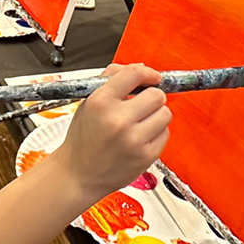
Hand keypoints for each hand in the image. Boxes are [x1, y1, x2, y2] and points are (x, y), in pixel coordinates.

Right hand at [54, 64, 170, 201]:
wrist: (78, 174)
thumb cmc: (83, 139)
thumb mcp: (88, 102)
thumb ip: (112, 80)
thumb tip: (141, 69)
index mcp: (100, 102)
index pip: (134, 74)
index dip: (147, 73)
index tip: (152, 77)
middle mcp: (117, 120)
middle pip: (156, 95)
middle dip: (151, 97)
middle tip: (142, 104)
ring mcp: (133, 140)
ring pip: (165, 114)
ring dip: (156, 115)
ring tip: (141, 122)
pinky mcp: (145, 156)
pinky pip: (165, 134)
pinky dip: (156, 133)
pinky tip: (141, 137)